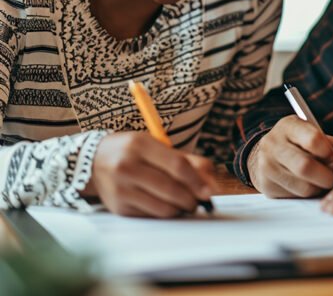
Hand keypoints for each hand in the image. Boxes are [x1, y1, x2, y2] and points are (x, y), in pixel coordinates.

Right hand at [82, 132, 217, 216]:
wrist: (93, 161)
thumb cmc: (134, 151)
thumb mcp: (158, 146)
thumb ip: (188, 161)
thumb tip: (212, 184)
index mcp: (140, 144)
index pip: (177, 165)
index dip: (197, 181)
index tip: (210, 192)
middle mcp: (127, 166)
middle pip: (171, 188)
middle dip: (191, 199)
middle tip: (199, 201)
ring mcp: (121, 188)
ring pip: (162, 207)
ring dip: (180, 209)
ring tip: (184, 203)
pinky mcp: (118, 207)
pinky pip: (151, 215)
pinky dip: (164, 213)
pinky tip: (166, 205)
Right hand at [247, 116, 332, 197]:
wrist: (274, 155)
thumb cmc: (304, 147)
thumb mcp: (326, 141)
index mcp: (289, 126)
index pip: (313, 139)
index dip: (329, 152)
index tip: (331, 156)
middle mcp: (273, 143)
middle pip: (305, 167)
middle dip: (326, 176)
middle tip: (330, 175)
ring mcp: (267, 165)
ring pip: (303, 186)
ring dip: (319, 188)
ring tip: (319, 180)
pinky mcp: (267, 186)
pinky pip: (295, 197)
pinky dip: (308, 195)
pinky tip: (307, 185)